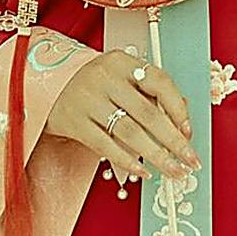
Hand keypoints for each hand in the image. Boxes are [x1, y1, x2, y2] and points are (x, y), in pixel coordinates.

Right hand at [47, 50, 198, 182]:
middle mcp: (105, 79)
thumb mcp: (122, 78)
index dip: (178, 109)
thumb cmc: (95, 84)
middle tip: (190, 160)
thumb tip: (181, 125)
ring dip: (156, 156)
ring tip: (173, 170)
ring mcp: (87, 100)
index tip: (189, 131)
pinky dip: (127, 161)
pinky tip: (143, 172)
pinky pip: (105, 145)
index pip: (159, 82)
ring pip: (129, 132)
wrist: (46, 84)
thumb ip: (151, 94)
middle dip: (174, 141)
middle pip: (147, 113)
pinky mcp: (74, 122)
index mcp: (122, 63)